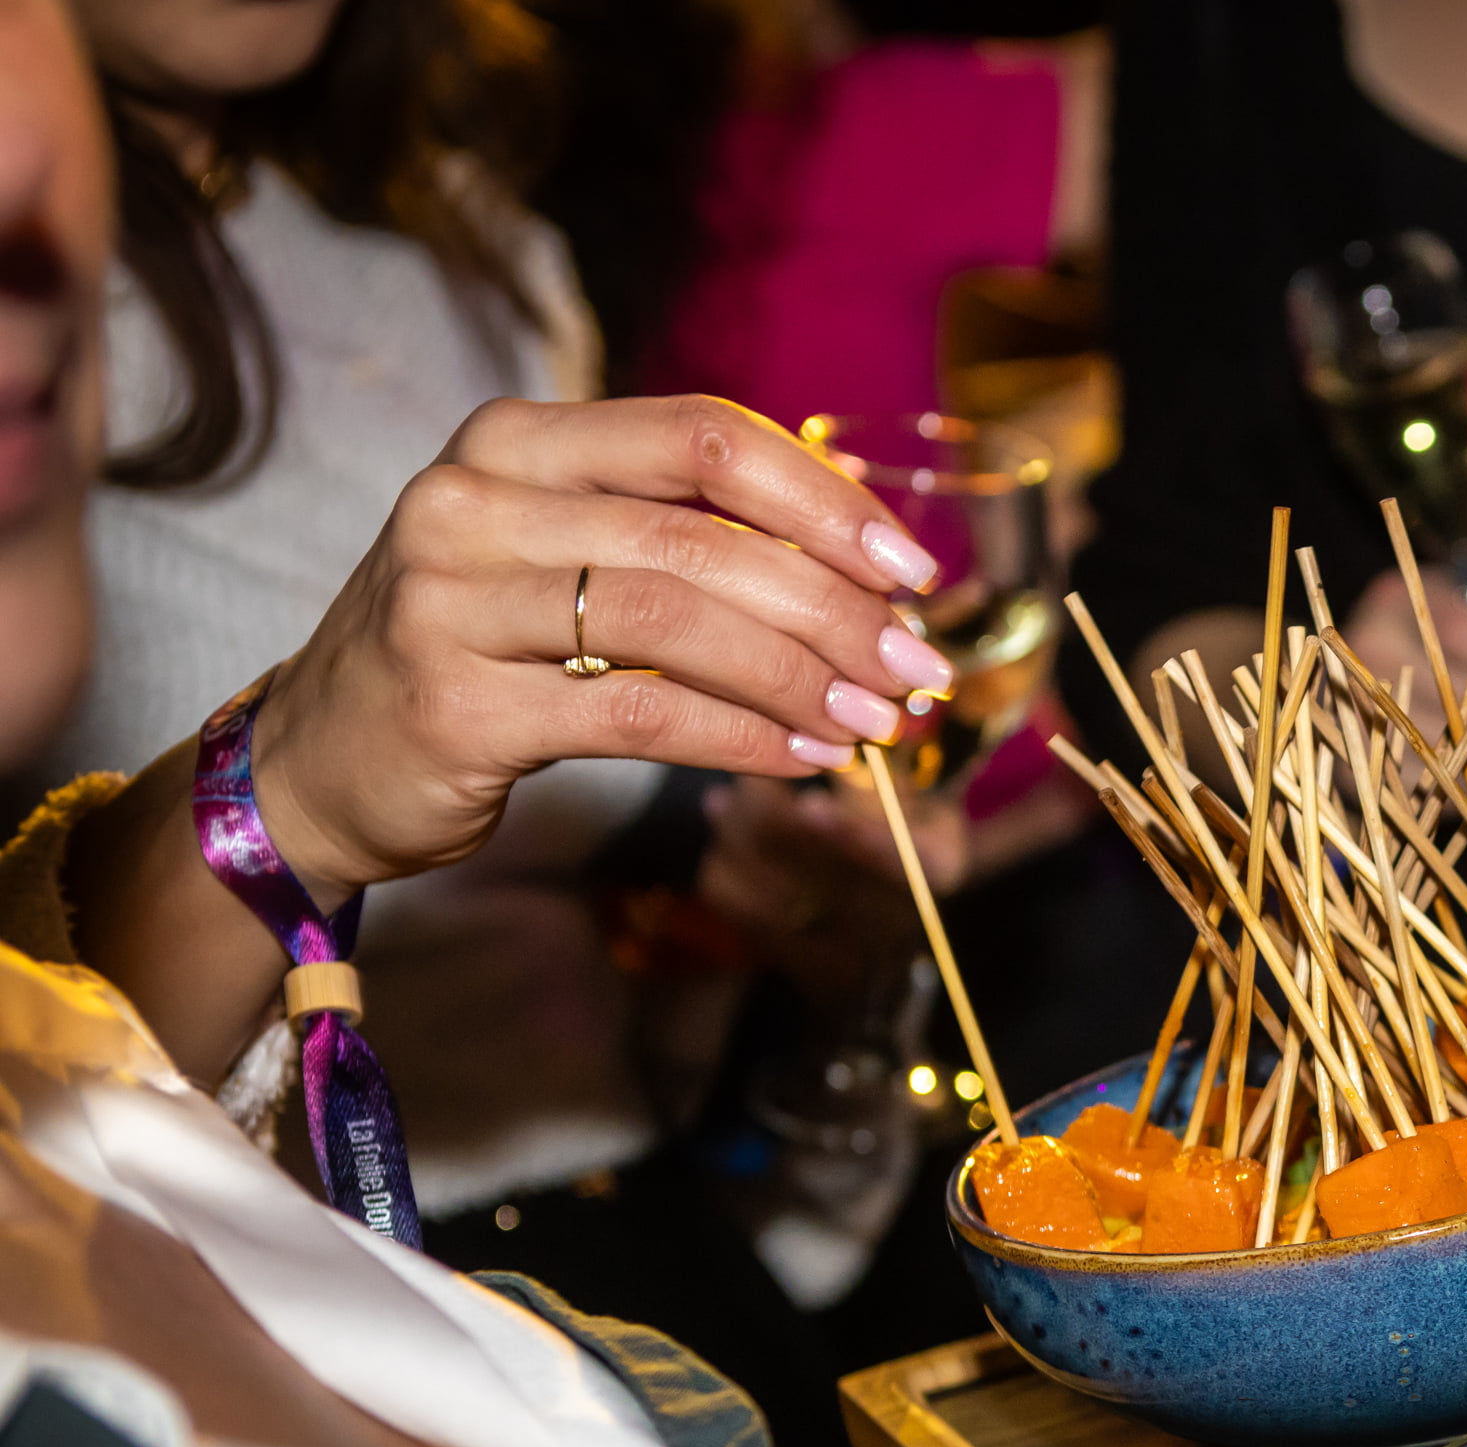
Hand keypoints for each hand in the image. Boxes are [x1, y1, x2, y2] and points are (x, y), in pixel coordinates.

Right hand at [249, 394, 956, 900]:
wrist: (320, 757)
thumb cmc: (480, 649)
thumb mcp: (564, 555)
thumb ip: (683, 536)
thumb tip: (865, 565)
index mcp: (516, 441)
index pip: (702, 435)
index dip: (821, 495)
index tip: (908, 566)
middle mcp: (472, 501)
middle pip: (700, 537)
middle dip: (832, 604)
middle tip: (913, 663)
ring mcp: (451, 600)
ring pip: (675, 623)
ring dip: (799, 676)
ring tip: (874, 720)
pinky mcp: (455, 704)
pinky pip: (637, 715)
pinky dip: (741, 738)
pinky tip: (803, 756)